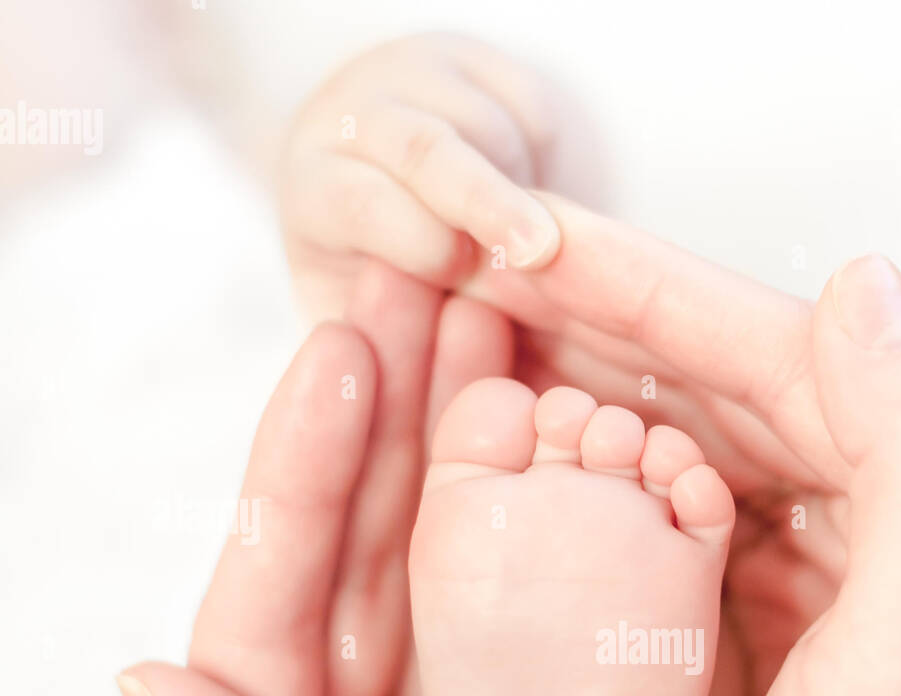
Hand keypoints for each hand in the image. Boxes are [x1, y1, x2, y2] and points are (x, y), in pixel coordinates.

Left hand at [118, 261, 900, 695]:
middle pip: (382, 563)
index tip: (340, 357)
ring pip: (486, 569)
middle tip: (430, 285)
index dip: (300, 485)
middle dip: (398, 421)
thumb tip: (159, 687)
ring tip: (521, 326)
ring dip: (497, 445)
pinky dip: (607, 527)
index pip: (279, 621)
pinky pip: (599, 622)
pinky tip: (627, 446)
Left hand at [280, 35, 563, 322]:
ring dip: (523, 190)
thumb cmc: (379, 281)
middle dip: (487, 200)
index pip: (360, 204)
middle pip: (425, 151)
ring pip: (485, 126)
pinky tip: (531, 197)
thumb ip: (386, 348)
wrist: (384, 188)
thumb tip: (436, 391)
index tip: (461, 273)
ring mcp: (414, 78)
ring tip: (529, 248)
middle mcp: (356, 118)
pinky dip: (546, 157)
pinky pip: (528, 105)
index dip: (416, 242)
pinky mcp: (473, 61)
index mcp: (317, 187)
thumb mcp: (364, 330)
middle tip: (541, 250)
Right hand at [454, 204, 900, 695]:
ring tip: (488, 341)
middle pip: (763, 389)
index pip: (817, 362)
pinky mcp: (798, 634)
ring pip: (721, 444)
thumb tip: (864, 283)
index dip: (667, 296)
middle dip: (623, 329)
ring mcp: (866, 578)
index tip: (536, 243)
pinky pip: (695, 521)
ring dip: (609, 391)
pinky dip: (618, 478)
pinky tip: (537, 448)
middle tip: (483, 274)